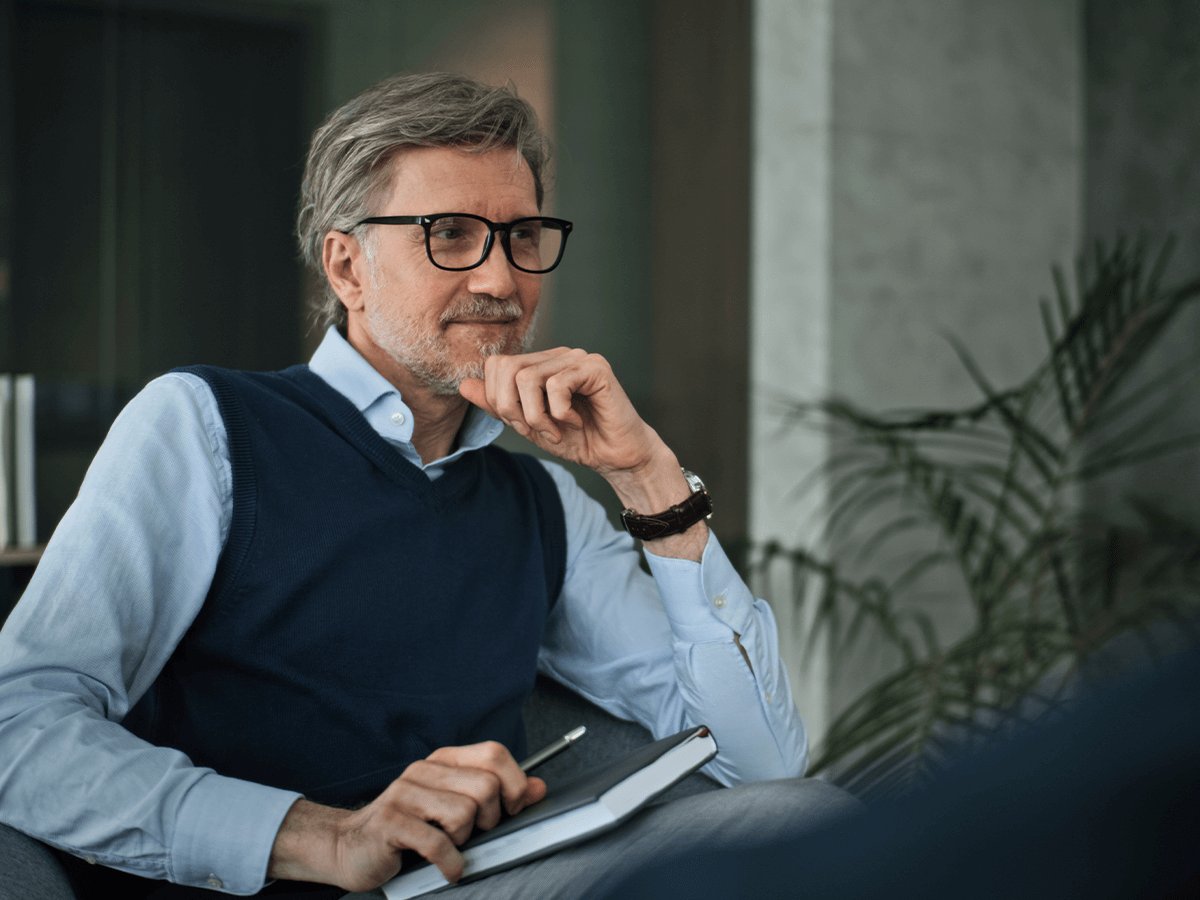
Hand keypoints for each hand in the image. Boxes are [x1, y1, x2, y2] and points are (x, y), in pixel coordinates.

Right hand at [268, 741, 545, 891]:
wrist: (349, 847)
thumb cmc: (408, 827)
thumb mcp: (454, 805)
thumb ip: (498, 795)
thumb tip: (539, 788)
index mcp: (443, 761)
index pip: (494, 753)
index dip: (514, 782)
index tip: (512, 808)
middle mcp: (424, 770)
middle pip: (485, 786)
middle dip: (490, 818)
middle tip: (474, 834)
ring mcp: (404, 794)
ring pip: (464, 814)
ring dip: (464, 840)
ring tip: (449, 845)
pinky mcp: (391, 824)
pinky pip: (438, 842)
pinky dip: (450, 862)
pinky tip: (446, 867)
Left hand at [460, 347, 707, 560]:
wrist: (616, 457)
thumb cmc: (578, 440)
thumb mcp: (529, 425)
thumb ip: (499, 405)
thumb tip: (464, 385)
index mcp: (540, 364)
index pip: (496, 366)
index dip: (500, 402)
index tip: (524, 425)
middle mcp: (557, 355)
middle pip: (506, 369)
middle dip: (513, 409)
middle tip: (538, 430)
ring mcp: (577, 358)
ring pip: (527, 379)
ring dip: (537, 416)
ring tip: (556, 429)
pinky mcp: (596, 368)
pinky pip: (557, 385)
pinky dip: (559, 413)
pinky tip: (575, 422)